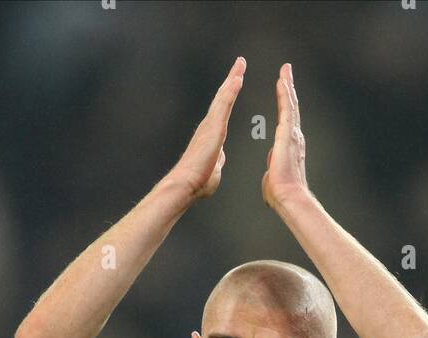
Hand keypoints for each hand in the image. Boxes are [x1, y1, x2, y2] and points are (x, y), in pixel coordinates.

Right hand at [169, 57, 245, 200]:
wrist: (187, 184)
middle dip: (231, 78)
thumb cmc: (198, 181)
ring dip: (232, 78)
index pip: (223, 108)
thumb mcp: (214, 168)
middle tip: (240, 63)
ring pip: (223, 96)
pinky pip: (224, 105)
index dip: (229, 93)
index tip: (237, 80)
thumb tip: (220, 158)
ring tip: (241, 64)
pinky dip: (231, 91)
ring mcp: (210, 125)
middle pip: (222, 96)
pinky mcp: (214, 128)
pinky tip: (238, 79)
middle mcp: (209, 125)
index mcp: (211, 134)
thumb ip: (218, 160)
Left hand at [262, 63, 309, 212]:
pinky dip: (284, 95)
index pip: (286, 120)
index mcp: (288, 146)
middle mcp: (294, 137)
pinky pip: (286, 110)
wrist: (288, 198)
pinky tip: (282, 82)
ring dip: (287, 86)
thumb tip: (271, 170)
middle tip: (286, 72)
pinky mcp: (288, 135)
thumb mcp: (273, 177)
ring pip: (290, 105)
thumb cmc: (280, 193)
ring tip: (285, 70)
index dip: (284, 105)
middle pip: (291, 108)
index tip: (282, 91)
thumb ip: (272, 169)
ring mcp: (292, 135)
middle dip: (288, 89)